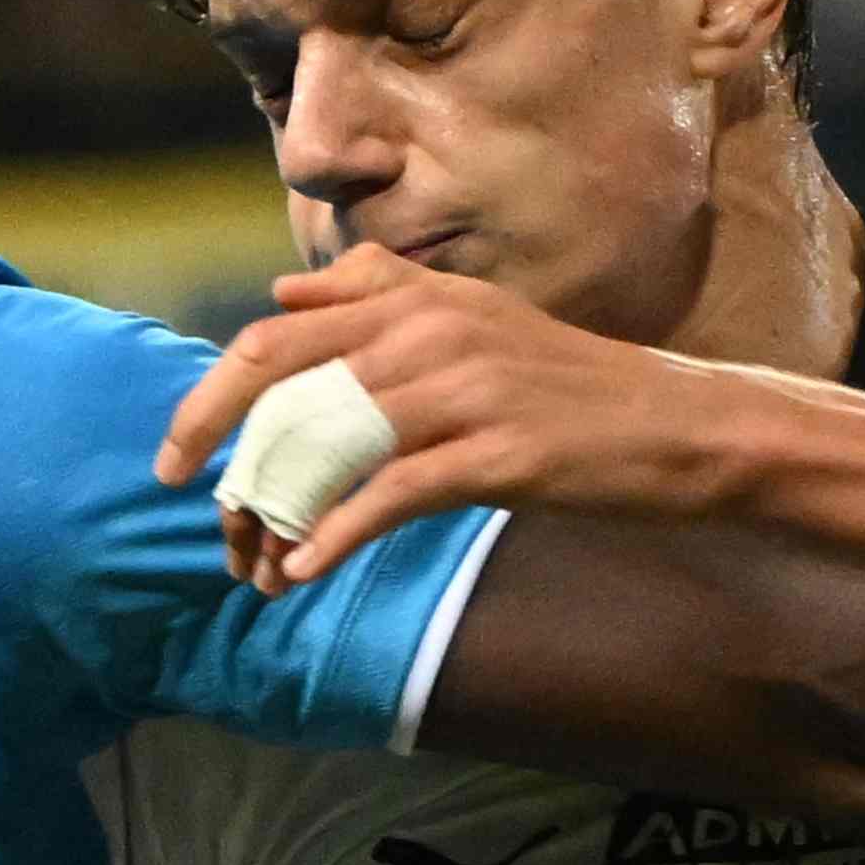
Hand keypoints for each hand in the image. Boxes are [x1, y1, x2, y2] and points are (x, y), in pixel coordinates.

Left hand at [160, 249, 768, 589]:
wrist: (685, 427)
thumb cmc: (570, 388)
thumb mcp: (473, 321)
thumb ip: (375, 300)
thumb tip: (281, 292)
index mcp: (416, 297)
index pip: (275, 332)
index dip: (211, 395)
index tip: (179, 453)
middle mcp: (432, 329)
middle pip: (278, 373)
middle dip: (214, 439)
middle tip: (186, 501)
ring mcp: (466, 389)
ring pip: (326, 442)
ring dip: (274, 511)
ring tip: (252, 564)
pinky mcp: (500, 453)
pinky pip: (390, 495)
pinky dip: (335, 537)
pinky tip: (301, 572)